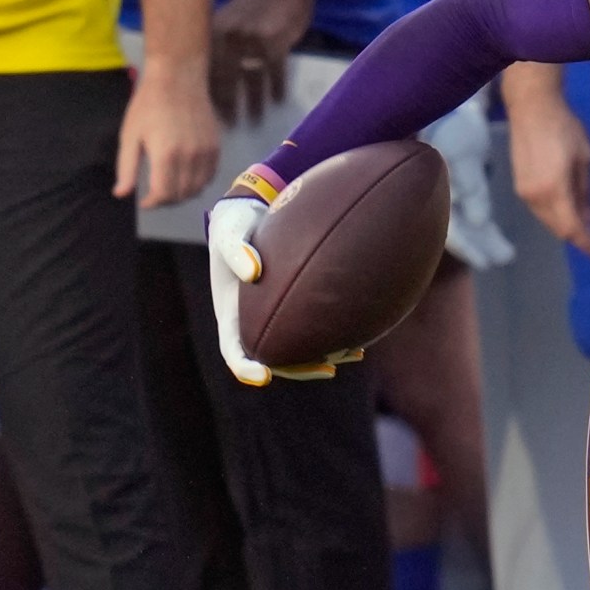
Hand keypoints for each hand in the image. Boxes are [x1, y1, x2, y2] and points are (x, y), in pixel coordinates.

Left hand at [115, 56, 220, 206]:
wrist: (178, 79)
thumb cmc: (148, 105)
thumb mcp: (130, 136)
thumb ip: (127, 168)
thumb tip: (122, 194)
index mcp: (166, 156)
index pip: (164, 194)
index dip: (152, 203)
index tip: (144, 202)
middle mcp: (190, 158)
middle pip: (182, 194)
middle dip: (166, 200)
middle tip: (155, 195)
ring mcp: (206, 153)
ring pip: (198, 188)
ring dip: (183, 194)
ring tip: (170, 188)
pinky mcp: (216, 147)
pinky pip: (210, 176)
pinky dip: (198, 183)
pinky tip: (186, 176)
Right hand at [205, 196, 362, 383]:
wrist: (253, 212)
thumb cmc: (236, 224)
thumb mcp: (229, 232)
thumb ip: (236, 250)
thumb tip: (254, 273)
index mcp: (230, 313)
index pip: (233, 350)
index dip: (246, 367)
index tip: (262, 377)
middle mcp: (253, 321)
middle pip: (274, 359)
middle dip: (299, 369)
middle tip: (327, 370)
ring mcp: (275, 315)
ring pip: (298, 348)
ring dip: (323, 356)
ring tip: (353, 354)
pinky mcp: (296, 305)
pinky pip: (315, 327)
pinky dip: (334, 334)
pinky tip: (360, 333)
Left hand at [211, 0, 316, 124]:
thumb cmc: (256, 3)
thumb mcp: (230, 19)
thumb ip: (219, 42)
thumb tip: (210, 75)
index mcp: (214, 31)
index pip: (205, 69)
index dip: (206, 93)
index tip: (206, 114)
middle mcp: (229, 36)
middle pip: (225, 79)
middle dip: (227, 105)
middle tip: (230, 125)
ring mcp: (252, 40)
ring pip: (251, 79)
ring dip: (253, 102)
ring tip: (255, 119)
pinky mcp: (276, 42)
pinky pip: (275, 73)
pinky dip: (276, 88)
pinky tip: (278, 100)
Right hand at [505, 73, 589, 260]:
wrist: (531, 107)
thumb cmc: (564, 128)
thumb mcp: (585, 159)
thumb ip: (586, 192)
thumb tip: (589, 217)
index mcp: (554, 191)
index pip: (572, 228)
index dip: (586, 245)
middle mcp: (535, 198)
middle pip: (558, 228)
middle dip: (577, 238)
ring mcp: (524, 192)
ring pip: (548, 221)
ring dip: (565, 227)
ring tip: (586, 228)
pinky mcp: (519, 186)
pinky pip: (540, 210)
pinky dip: (556, 215)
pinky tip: (569, 211)